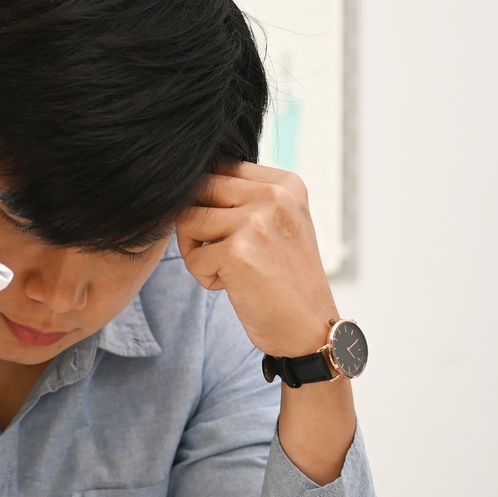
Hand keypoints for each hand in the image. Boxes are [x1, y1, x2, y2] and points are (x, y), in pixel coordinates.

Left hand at [174, 163, 336, 356]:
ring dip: (195, 251)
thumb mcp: (279, 223)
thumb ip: (245, 197)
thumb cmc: (287, 279)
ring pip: (188, 221)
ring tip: (224, 269)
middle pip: (199, 189)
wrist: (309, 328)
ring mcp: (256, 222)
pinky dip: (204, 277)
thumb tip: (189, 182)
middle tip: (214, 251)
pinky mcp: (237, 252)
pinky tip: (232, 286)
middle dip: (195, 223)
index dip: (209, 201)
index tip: (225, 230)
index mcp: (285, 183)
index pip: (219, 169)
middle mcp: (274, 196)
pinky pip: (192, 257)